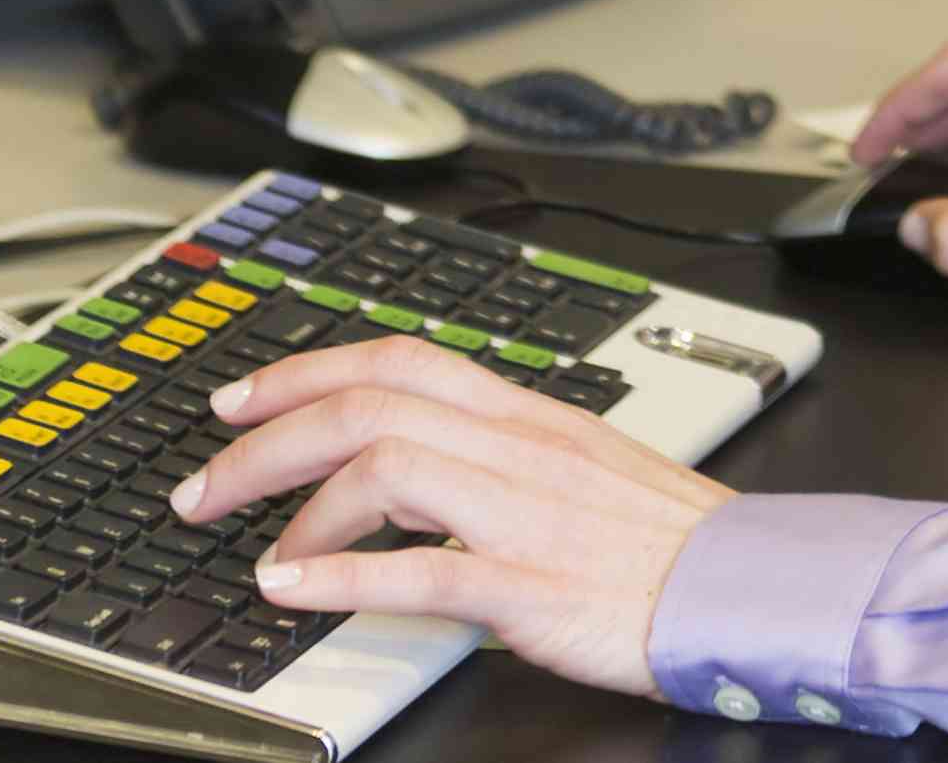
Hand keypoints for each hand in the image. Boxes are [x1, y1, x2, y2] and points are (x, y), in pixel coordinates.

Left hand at [169, 337, 728, 698]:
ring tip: (257, 546)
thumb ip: (499, 457)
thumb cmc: (666, 540)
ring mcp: (522, 511)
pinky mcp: (528, 582)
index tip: (239, 400)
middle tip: (205, 479)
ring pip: (384, 467)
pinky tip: (293, 589)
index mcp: (528, 413)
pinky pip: (419, 569)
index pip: (399, 359)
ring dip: (298, 505)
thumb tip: (413, 471)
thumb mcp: (578, 468)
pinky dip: (339, 576)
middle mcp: (518, 447)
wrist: (742, 587)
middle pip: (370, 404)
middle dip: (268, 438)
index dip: (304, 370)